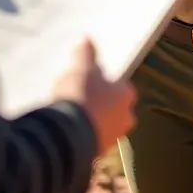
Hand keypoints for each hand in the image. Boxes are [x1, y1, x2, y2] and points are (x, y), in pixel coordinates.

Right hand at [52, 39, 136, 155]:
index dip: (102, 81)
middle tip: (77, 95)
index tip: (87, 79)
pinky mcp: (97, 154)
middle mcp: (126, 117)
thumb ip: (86, 53)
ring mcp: (112, 138)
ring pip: (102, 124)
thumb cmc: (81, 95)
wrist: (69, 136)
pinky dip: (81, 133)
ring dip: (89, 119)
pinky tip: (66, 127)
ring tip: (68, 111)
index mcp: (127, 94)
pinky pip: (91, 139)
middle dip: (99, 102)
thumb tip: (87, 39)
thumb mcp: (82, 68)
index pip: (119, 84)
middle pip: (112, 106)